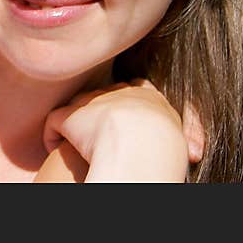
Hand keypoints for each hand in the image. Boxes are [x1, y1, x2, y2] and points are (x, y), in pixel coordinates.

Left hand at [40, 79, 190, 182]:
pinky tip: (55, 150)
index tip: (127, 123)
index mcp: (149, 96)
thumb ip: (175, 137)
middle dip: (99, 112)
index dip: (129, 106)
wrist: (141, 145)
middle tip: (98, 136)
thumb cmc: (165, 153)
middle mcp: (119, 92)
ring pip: (79, 108)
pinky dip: (53, 137)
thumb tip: (190, 152)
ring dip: (77, 127)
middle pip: (104, 95)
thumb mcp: (180, 140)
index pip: (139, 89)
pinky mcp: (71, 115)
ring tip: (78, 149)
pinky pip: (55, 123)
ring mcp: (93, 101)